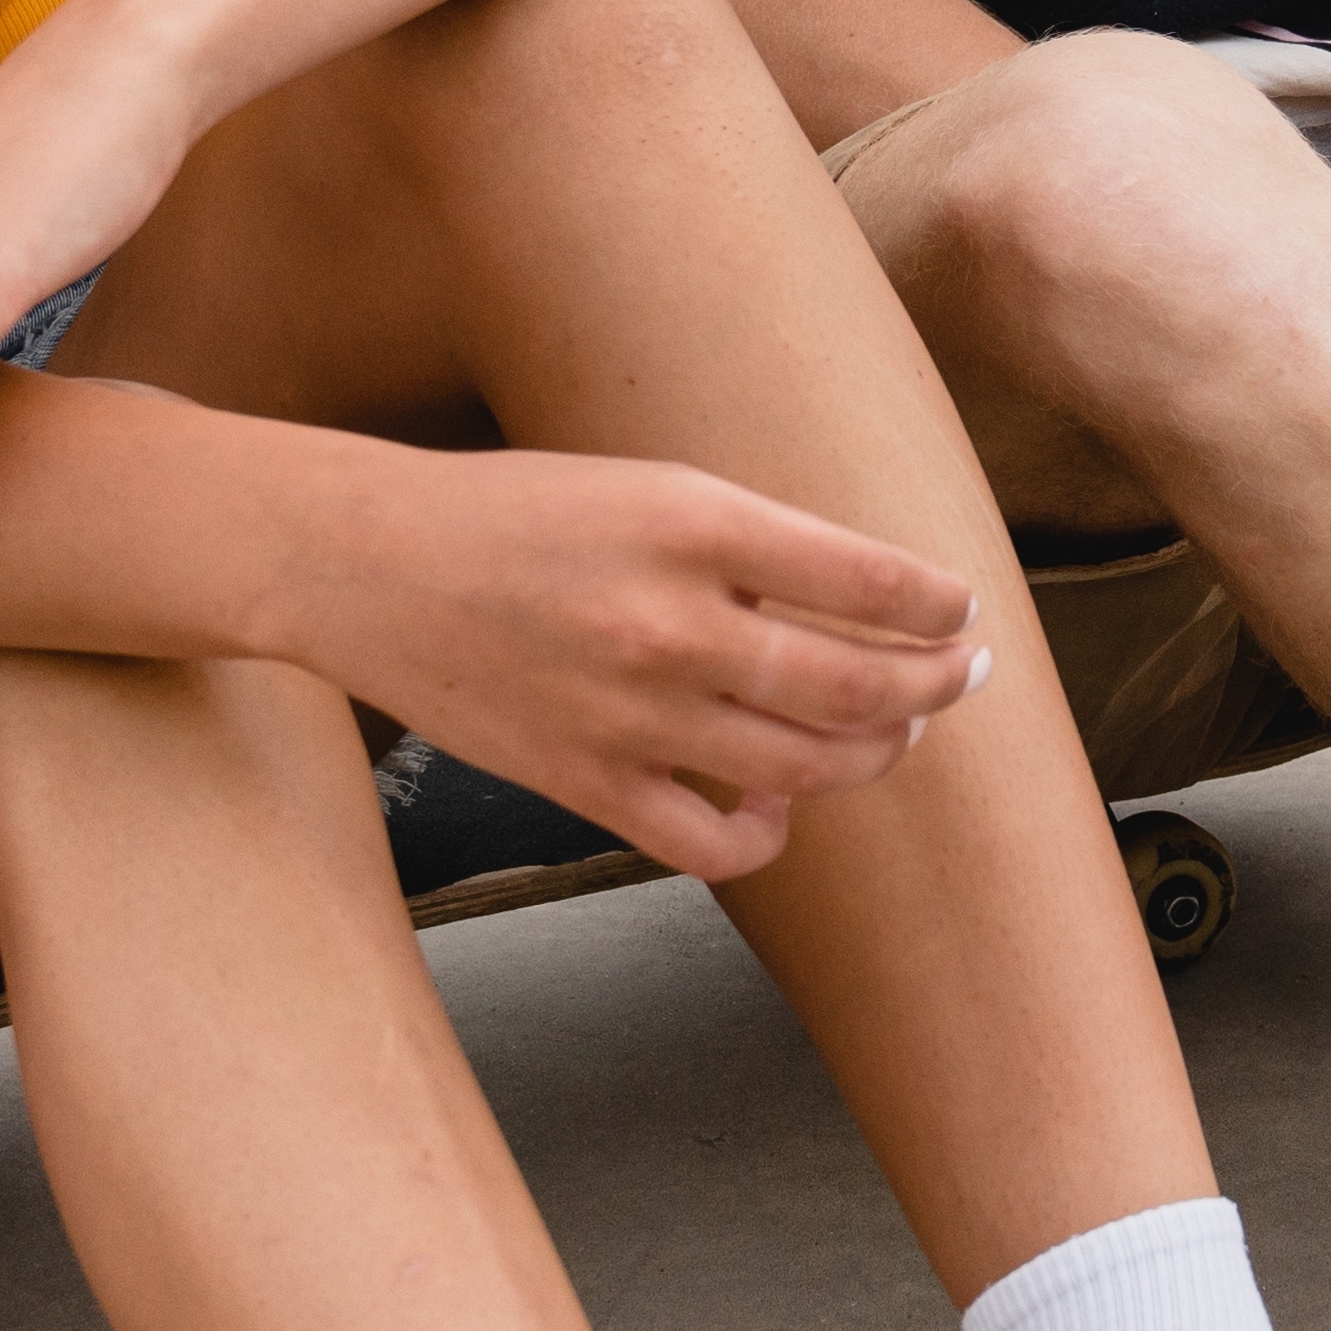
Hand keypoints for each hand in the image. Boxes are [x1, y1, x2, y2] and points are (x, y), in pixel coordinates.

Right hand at [297, 446, 993, 882]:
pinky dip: (770, 836)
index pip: (872, 582)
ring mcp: (629, 712)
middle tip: (961, 677)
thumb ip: (752, 546)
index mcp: (696, 523)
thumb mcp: (649, 488)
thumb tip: (862, 606)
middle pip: (859, 685)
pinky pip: (713, 842)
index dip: (940, 606)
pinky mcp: (585, 780)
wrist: (368, 564)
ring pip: (807, 767)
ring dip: (875, 755)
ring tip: (892, 734)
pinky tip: (781, 807)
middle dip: (935, 686)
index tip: (962, 611)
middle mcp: (671, 621)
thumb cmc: (517, 513)